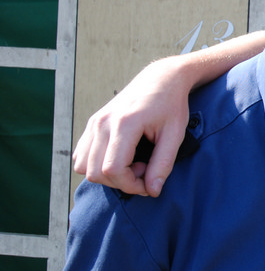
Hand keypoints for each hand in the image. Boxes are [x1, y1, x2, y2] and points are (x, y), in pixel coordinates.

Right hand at [73, 58, 191, 196]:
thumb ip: (163, 164)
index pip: (112, 170)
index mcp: (124, 123)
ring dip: (107, 174)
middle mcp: (103, 122)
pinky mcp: (92, 123)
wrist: (161, 79)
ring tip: (133, 162)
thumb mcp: (175, 134)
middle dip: (120, 182)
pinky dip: (98, 164)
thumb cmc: (171, 104)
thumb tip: (152, 191)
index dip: (130, 185)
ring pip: (84, 166)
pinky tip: (121, 156)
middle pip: (95, 172)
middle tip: (144, 170)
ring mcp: (94, 122)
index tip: (149, 183)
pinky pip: (82, 155)